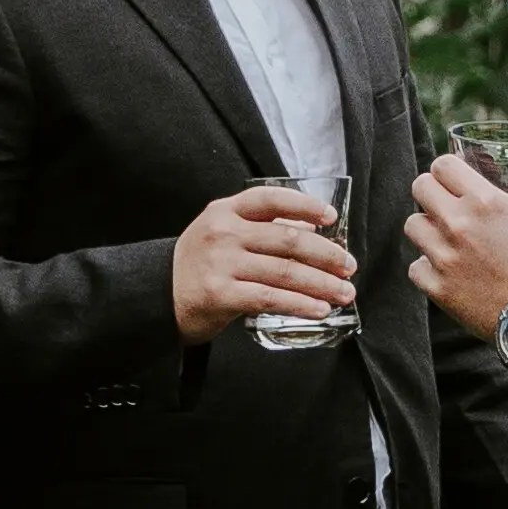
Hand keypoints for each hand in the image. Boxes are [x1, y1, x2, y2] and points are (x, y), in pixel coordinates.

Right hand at [167, 180, 358, 343]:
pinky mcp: (219, 294)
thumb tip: (311, 228)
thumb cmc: (198, 266)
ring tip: (343, 293)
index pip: (271, 199)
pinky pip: (270, 298)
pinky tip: (319, 309)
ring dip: (321, 284)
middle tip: (349, 267)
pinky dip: (300, 304)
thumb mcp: (222, 234)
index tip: (330, 217)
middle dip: (326, 255)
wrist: (158, 297)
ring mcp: (220, 263)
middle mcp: (223, 233)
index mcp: (225, 211)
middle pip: (287, 239)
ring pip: (284, 272)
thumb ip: (261, 228)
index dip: (304, 205)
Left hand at [403, 153, 507, 338]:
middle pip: (420, 187)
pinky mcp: (438, 288)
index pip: (442, 165)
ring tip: (445, 236)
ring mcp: (443, 257)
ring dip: (427, 228)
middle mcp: (457, 224)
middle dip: (432, 191)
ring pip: (413, 226)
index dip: (448, 168)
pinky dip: (428, 267)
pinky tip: (446, 269)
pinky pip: (416, 267)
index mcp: (485, 200)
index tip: (457, 177)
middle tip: (447, 203)